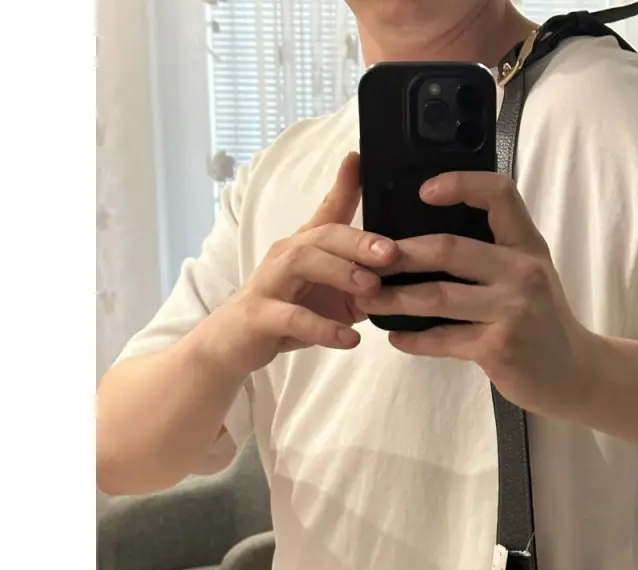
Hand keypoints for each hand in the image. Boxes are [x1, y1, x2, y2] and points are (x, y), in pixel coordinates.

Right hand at [201, 152, 397, 376]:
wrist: (232, 343)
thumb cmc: (287, 314)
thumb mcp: (331, 297)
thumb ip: (363, 286)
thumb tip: (405, 278)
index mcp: (306, 248)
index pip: (328, 211)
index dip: (344, 185)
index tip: (361, 159)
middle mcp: (287, 256)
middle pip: (322, 235)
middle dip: (358, 240)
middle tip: (391, 252)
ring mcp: (270, 284)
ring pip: (302, 263)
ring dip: (340, 272)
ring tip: (371, 288)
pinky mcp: (260, 316)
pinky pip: (293, 318)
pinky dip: (324, 328)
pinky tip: (350, 339)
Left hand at [357, 172, 599, 418]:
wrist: (576, 373)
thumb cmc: (544, 322)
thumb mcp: (532, 276)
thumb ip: (495, 254)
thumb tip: (431, 241)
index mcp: (528, 247)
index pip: (498, 195)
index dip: (459, 184)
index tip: (424, 191)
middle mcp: (523, 272)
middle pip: (449, 248)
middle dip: (400, 254)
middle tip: (368, 260)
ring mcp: (512, 311)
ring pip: (437, 296)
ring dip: (394, 299)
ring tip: (367, 300)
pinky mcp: (498, 348)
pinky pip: (443, 339)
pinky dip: (414, 340)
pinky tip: (396, 337)